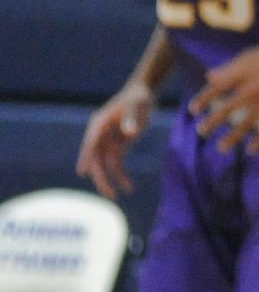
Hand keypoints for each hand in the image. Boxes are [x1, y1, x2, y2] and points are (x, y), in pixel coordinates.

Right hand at [76, 83, 154, 198]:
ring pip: (104, 165)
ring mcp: (108, 142)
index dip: (86, 158)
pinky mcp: (118, 146)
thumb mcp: (136, 106)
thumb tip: (130, 133)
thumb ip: (132, 119)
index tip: (83, 172)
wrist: (143, 95)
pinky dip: (121, 175)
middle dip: (100, 176)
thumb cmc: (138, 99)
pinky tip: (129, 187)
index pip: (90, 143)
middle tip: (107, 193)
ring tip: (116, 196)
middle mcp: (100, 135)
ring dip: (109, 179)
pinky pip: (116, 164)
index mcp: (99, 124)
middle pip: (96, 159)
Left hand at [189, 42, 258, 153]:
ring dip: (233, 137)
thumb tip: (209, 77)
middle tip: (202, 132)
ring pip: (247, 123)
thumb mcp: (248, 57)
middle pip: (228, 109)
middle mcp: (252, 90)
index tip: (193, 110)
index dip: (204, 99)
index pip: (217, 89)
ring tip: (221, 148)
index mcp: (242, 76)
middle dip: (213, 122)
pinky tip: (251, 151)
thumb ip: (228, 69)